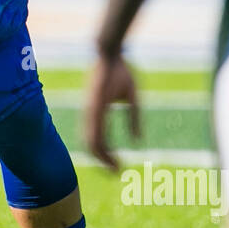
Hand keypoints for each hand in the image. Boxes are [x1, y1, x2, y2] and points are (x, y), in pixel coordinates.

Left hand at [84, 53, 139, 171]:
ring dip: (103, 158)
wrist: (110, 52)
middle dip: (103, 163)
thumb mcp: (131, 97)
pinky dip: (101, 145)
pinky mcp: (94, 104)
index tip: (117, 168)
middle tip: (116, 175)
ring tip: (115, 170)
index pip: (97, 141)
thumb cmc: (121, 71)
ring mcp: (91, 110)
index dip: (106, 156)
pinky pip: (95, 129)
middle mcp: (90, 114)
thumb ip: (134, 119)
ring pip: (92, 141)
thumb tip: (138, 140)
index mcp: (96, 112)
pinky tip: (110, 154)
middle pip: (92, 146)